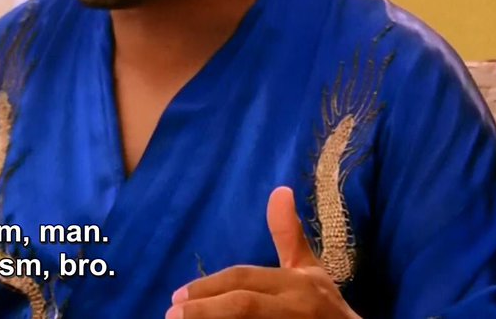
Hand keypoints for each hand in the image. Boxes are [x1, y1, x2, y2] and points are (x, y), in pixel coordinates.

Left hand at [164, 186, 359, 318]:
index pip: (245, 279)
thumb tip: (279, 189)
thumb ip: (288, 235)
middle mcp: (295, 307)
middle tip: (172, 314)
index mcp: (296, 283)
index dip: (209, 286)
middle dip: (205, 310)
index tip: (177, 295)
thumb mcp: (309, 269)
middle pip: (244, 305)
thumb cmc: (324, 305)